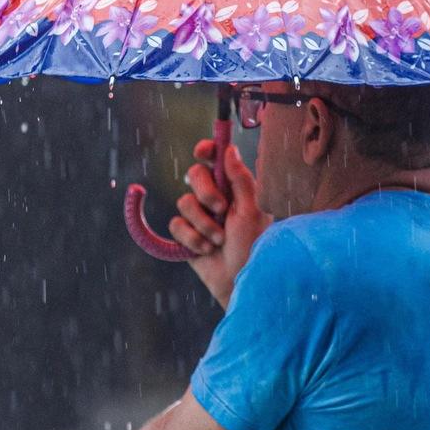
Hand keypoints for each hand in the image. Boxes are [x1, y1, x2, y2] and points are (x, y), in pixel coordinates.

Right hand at [169, 140, 271, 308]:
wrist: (240, 280)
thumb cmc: (254, 245)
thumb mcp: (252, 210)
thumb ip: (241, 178)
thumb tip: (229, 149)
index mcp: (234, 188)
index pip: (216, 159)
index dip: (206, 150)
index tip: (202, 151)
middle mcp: (216, 198)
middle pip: (194, 175)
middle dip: (206, 193)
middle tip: (222, 210)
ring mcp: (200, 216)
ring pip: (184, 202)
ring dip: (203, 224)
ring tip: (220, 240)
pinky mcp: (186, 235)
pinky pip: (176, 225)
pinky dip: (192, 239)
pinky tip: (206, 250)